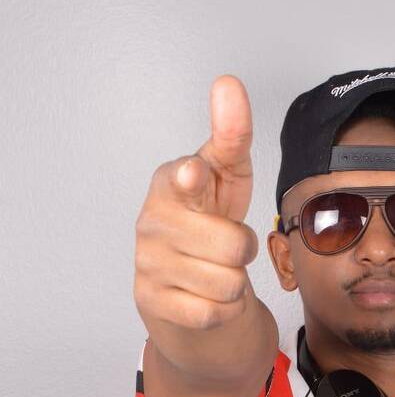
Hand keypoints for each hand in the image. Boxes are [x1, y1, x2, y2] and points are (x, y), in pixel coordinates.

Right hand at [134, 74, 259, 334]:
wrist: (182, 284)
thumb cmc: (208, 220)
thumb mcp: (227, 178)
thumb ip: (231, 135)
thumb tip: (228, 84)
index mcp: (171, 183)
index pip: (183, 178)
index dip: (193, 178)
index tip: (194, 174)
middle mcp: (152, 221)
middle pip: (234, 247)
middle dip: (244, 252)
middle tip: (228, 246)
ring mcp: (149, 263)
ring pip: (229, 283)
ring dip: (235, 283)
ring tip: (216, 270)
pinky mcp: (153, 301)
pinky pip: (214, 312)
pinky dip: (222, 309)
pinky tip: (206, 294)